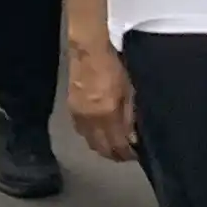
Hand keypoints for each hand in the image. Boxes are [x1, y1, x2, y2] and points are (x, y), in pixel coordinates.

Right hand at [66, 39, 137, 161]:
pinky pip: (82, 132)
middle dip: (115, 155)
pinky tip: (99, 133)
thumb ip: (130, 116)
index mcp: (107, 113)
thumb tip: (133, 137)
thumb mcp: (129, 90)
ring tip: (113, 146)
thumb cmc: (113, 67)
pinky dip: (92, 137)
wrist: (88, 51)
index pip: (118, 144)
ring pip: (90, 143)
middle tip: (125, 154)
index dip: (127, 153)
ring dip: (102, 147)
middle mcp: (91, 119)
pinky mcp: (71, 110)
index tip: (135, 154)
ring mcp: (79, 116)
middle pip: (102, 148)